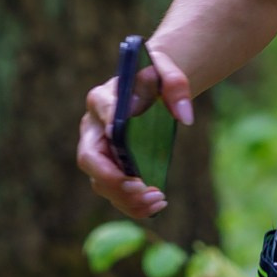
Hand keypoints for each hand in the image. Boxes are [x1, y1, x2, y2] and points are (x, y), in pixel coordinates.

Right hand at [77, 47, 194, 218]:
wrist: (151, 87)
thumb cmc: (155, 77)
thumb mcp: (167, 71)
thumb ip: (176, 85)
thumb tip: (185, 117)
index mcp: (102, 98)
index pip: (102, 109)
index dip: (108, 122)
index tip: (119, 134)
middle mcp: (92, 128)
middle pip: (91, 160)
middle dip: (113, 179)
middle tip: (142, 189)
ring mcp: (99, 152)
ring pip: (101, 183)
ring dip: (126, 199)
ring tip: (158, 201)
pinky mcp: (111, 168)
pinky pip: (115, 192)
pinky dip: (133, 204)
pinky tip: (156, 206)